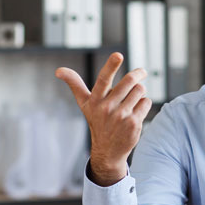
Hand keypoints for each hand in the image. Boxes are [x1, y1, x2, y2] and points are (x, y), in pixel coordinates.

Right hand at [55, 52, 151, 185]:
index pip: (103, 79)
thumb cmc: (97, 121)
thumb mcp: (85, 104)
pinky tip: (136, 111)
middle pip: (129, 81)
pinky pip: (146, 102)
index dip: (111, 66)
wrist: (108, 150)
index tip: (118, 54)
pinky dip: (143, 104)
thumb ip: (75, 85)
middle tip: (142, 72)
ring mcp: (121, 116)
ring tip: (133, 99)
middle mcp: (107, 108)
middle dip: (138, 74)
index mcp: (95, 100)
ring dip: (139, 92)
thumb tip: (58, 70)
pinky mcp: (134, 123)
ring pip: (140, 90)